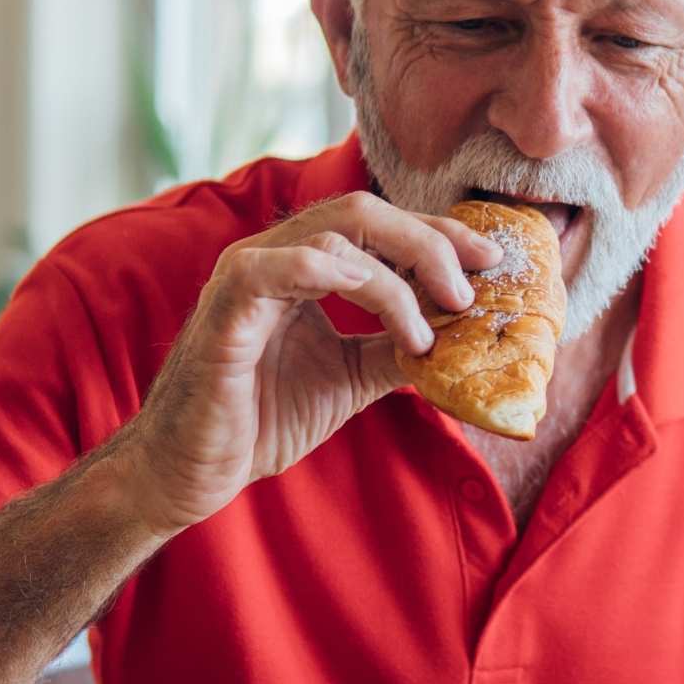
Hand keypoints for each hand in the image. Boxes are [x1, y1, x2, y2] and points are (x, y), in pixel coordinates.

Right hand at [116, 191, 499, 532]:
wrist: (192, 472)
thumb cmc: (260, 419)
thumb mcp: (350, 378)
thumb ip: (396, 348)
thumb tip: (463, 335)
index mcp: (302, 265)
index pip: (379, 226)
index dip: (438, 234)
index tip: (491, 261)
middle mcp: (274, 255)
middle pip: (365, 212)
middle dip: (430, 242)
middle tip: (470, 289)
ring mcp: (247, 274)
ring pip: (337, 232)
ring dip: (399, 277)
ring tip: (428, 330)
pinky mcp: (227, 307)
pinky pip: (282, 264)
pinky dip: (343, 276)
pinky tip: (389, 313)